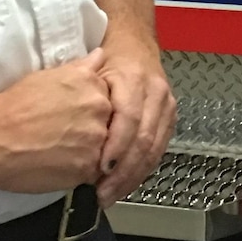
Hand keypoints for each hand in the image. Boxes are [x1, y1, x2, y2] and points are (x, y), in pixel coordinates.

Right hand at [0, 49, 112, 193]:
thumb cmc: (12, 107)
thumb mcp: (48, 76)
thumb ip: (82, 68)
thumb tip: (100, 55)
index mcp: (92, 83)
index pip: (111, 98)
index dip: (93, 111)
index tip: (75, 117)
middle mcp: (100, 108)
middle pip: (111, 123)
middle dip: (94, 131)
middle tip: (64, 136)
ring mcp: (96, 139)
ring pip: (105, 148)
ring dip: (89, 152)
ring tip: (60, 152)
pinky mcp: (87, 168)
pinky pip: (93, 171)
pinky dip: (79, 171)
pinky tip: (58, 165)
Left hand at [95, 49, 176, 206]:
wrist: (135, 45)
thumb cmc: (108, 61)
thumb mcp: (90, 71)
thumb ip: (82, 98)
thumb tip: (69, 133)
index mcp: (134, 79)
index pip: (129, 119)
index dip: (115, 147)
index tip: (99, 171)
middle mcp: (156, 93)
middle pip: (144, 140)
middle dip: (124, 172)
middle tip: (102, 193)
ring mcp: (167, 106)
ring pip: (154, 149)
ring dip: (133, 177)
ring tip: (111, 195)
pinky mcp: (171, 118)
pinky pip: (159, 150)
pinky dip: (142, 170)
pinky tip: (126, 184)